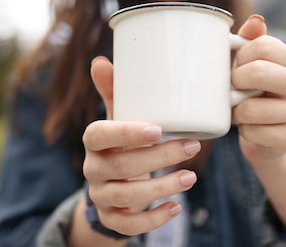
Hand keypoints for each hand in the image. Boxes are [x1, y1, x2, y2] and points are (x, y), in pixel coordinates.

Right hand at [82, 57, 200, 235]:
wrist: (111, 182)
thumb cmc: (121, 143)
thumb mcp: (117, 118)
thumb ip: (114, 93)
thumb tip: (100, 60)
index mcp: (94, 140)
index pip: (99, 134)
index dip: (126, 132)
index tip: (158, 128)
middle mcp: (93, 169)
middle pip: (121, 165)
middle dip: (159, 157)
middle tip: (193, 146)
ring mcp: (101, 195)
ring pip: (128, 196)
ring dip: (162, 187)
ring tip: (191, 176)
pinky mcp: (111, 218)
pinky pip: (128, 225)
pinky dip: (154, 219)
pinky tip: (176, 208)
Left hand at [231, 15, 285, 162]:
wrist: (268, 136)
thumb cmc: (254, 91)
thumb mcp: (251, 63)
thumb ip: (251, 39)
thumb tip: (256, 20)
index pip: (261, 46)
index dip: (239, 57)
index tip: (236, 67)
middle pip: (258, 72)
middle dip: (235, 82)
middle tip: (233, 89)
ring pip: (251, 108)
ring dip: (236, 111)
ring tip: (240, 109)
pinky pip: (254, 133)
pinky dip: (244, 131)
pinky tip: (250, 128)